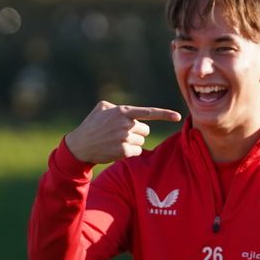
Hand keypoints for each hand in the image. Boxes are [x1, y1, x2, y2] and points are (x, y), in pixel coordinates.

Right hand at [64, 102, 181, 163]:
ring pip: (141, 142)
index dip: (165, 114)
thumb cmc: (92, 125)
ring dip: (132, 143)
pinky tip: (117, 149)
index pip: (149, 112)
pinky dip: (130, 152)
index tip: (178, 117)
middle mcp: (126, 123)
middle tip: (121, 134)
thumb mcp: (102, 108)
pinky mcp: (124, 151)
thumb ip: (119, 107)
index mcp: (123, 111)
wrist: (81, 145)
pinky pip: (137, 151)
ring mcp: (125, 138)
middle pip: (145, 131)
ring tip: (116, 141)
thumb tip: (131, 112)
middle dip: (137, 133)